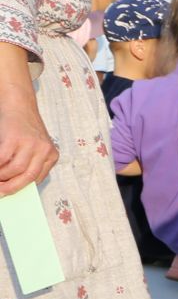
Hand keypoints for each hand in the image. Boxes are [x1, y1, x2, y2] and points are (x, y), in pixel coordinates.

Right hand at [0, 82, 57, 196]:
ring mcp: (31, 144)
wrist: (19, 104)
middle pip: (26, 177)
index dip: (20, 188)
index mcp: (51, 155)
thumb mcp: (33, 147)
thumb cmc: (23, 129)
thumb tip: (11, 184)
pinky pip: (2, 159)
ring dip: (0, 176)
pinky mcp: (15, 138)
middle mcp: (45, 150)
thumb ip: (28, 163)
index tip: (7, 194)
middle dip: (9, 188)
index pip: (37, 178)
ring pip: (13, 170)